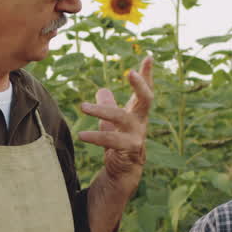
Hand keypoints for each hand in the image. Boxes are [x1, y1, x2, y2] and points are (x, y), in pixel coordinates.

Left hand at [78, 55, 154, 182]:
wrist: (122, 174)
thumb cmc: (117, 146)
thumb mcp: (112, 124)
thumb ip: (108, 106)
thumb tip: (102, 90)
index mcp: (137, 113)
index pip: (145, 91)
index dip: (147, 74)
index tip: (149, 57)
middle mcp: (141, 123)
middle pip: (146, 100)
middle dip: (141, 85)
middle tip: (130, 72)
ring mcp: (138, 137)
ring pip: (122, 119)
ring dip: (102, 111)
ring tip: (82, 107)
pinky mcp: (130, 152)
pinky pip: (112, 141)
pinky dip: (96, 137)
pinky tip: (82, 135)